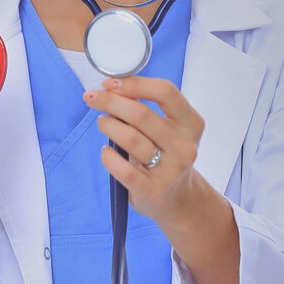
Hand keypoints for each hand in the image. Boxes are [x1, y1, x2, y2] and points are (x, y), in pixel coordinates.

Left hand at [83, 76, 204, 225]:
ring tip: (102, 123)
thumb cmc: (167, 156)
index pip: (165, 92)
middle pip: (141, 114)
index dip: (134, 84)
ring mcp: (170, 170)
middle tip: (93, 98)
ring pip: (130, 138)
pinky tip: (106, 151)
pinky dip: (108, 156)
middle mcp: (184, 146)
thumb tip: (113, 89)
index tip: (110, 83)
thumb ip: (147, 109)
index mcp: (191, 124)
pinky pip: (122, 168)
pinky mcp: (152, 190)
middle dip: (111, 101)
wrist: (179, 200)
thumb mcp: (167, 130)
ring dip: (108, 125)